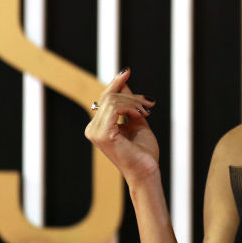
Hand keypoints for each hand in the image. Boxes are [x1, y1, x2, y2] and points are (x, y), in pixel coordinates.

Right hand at [84, 68, 159, 186]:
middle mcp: (92, 129)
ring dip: (134, 102)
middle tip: (149, 104)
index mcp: (98, 126)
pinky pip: (114, 108)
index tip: (127, 71)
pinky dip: (130, 108)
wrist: (147, 171)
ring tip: (147, 112)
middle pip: (109, 97)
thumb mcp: (136, 120)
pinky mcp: (102, 134)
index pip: (105, 98)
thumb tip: (123, 80)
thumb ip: (128, 103)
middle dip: (131, 96)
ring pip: (113, 100)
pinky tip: (141, 116)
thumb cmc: (143, 151)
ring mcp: (95, 132)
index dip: (116, 83)